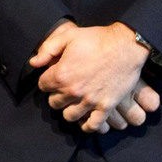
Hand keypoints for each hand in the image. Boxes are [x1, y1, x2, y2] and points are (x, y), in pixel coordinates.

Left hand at [30, 22, 160, 133]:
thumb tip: (33, 63)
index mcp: (62, 74)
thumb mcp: (69, 36)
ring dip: (69, 109)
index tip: (55, 76)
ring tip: (74, 102)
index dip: (48, 80)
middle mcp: (73, 91)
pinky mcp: (105, 106)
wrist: (127, 46)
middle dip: (57, 95)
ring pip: (69, 116)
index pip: (43, 85)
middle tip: (64, 88)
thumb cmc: (98, 39)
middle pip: (54, 102)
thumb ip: (48, 49)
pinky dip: (87, 125)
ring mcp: (90, 101)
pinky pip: (92, 125)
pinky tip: (85, 118)